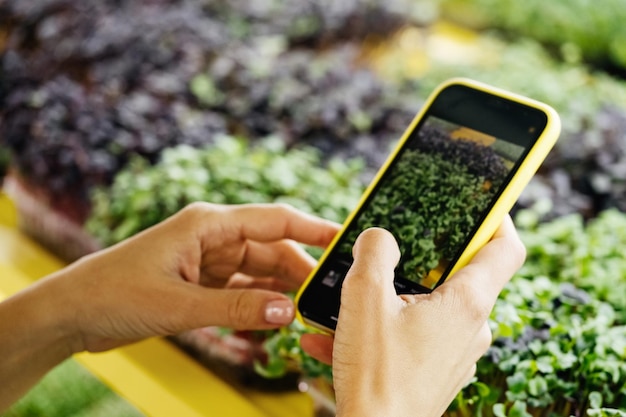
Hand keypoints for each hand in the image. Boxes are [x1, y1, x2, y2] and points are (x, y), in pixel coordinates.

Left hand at [40, 202, 339, 353]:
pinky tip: (274, 318)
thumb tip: (286, 311)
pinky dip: (258, 302)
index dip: (312, 229)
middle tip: (327, 296)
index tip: (343, 241)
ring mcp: (208, 261)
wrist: (73, 313)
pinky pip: (242, 290)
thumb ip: (236, 308)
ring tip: (307, 311)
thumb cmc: (115, 293)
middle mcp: (213, 237)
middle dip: (299, 270)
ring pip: (259, 271)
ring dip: (280, 289)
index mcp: (208, 224)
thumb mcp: (179, 304)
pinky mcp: (201, 283)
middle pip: (272, 248)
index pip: (274, 220)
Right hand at [301, 216, 524, 416]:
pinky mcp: (437, 371)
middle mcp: (471, 328)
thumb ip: (374, 253)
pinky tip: (335, 337)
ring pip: (430, 308)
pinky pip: (413, 337)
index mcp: (465, 304)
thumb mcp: (364, 298)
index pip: (505, 248)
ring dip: (392, 299)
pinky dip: (382, 330)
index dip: (498, 218)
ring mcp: (456, 353)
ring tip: (348, 304)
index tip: (481, 203)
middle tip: (392, 253)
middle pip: (463, 275)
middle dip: (426, 260)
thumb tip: (381, 238)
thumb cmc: (376, 373)